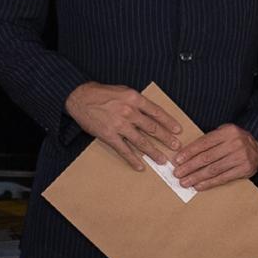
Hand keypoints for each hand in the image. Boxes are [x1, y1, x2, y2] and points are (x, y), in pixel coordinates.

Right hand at [65, 83, 183, 169]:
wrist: (80, 97)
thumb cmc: (102, 93)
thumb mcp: (123, 91)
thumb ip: (137, 101)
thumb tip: (152, 113)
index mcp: (134, 98)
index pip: (156, 112)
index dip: (169, 122)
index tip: (178, 130)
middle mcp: (129, 111)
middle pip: (152, 128)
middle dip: (166, 139)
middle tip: (176, 146)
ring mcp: (119, 125)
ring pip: (141, 141)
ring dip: (153, 152)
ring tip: (162, 159)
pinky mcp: (109, 135)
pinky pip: (124, 150)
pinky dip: (133, 160)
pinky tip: (140, 166)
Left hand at [170, 124, 257, 191]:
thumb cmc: (236, 140)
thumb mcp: (224, 133)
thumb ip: (209, 140)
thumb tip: (185, 154)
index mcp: (227, 131)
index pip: (204, 143)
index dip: (189, 152)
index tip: (177, 160)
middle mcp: (235, 143)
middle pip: (207, 157)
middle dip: (190, 166)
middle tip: (177, 173)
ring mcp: (241, 157)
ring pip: (213, 169)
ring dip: (197, 177)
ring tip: (185, 182)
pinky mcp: (244, 169)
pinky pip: (223, 178)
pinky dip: (209, 183)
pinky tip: (199, 186)